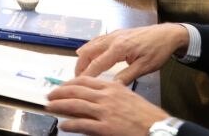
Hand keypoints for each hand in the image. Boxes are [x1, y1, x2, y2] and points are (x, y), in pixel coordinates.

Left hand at [46, 76, 170, 135]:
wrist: (158, 128)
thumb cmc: (146, 115)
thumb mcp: (128, 97)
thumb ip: (112, 93)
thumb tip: (97, 94)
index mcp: (112, 87)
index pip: (84, 81)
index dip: (69, 83)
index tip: (62, 86)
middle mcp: (106, 97)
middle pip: (76, 91)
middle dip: (60, 92)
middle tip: (50, 95)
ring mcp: (105, 112)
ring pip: (75, 105)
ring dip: (59, 106)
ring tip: (50, 107)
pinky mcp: (105, 127)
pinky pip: (82, 124)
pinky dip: (70, 124)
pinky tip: (63, 125)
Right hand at [72, 24, 190, 81]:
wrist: (167, 34)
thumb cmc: (158, 50)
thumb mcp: (144, 67)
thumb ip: (127, 77)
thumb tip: (113, 87)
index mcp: (119, 48)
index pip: (97, 64)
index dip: (86, 75)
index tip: (77, 84)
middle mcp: (113, 39)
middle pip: (88, 52)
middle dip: (80, 65)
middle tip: (76, 78)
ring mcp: (114, 35)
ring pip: (91, 44)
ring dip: (83, 56)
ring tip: (80, 69)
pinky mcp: (117, 33)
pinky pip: (97, 40)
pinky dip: (89, 48)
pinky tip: (87, 52)